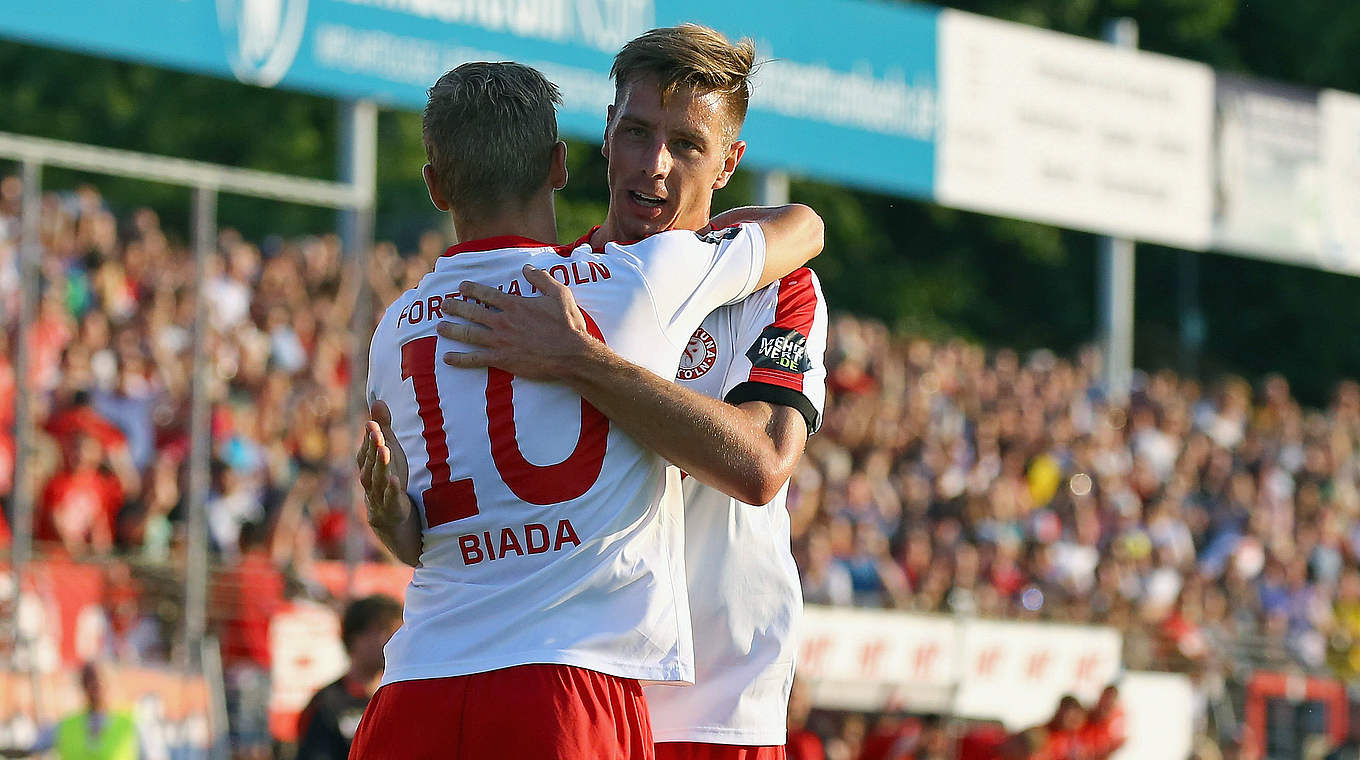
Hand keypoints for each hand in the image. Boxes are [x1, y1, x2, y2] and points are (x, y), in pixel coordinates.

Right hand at [356, 400, 411, 529]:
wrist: (388, 517)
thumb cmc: (387, 479)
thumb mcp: (389, 452)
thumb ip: (383, 428)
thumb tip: (378, 400)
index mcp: (367, 464)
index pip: (366, 448)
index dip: (369, 436)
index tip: (372, 422)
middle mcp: (369, 478)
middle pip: (369, 461)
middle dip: (372, 445)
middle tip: (376, 431)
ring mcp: (378, 494)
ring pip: (377, 478)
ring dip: (380, 464)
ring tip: (384, 449)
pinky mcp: (390, 507)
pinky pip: (389, 498)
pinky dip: (391, 490)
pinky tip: (395, 480)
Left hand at [437, 264, 594, 380]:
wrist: (571, 354)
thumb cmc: (568, 325)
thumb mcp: (560, 294)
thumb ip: (542, 279)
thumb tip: (527, 268)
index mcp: (515, 304)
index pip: (487, 294)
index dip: (471, 289)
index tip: (461, 286)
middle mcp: (503, 321)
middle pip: (472, 312)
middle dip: (455, 307)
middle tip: (443, 305)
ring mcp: (500, 341)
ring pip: (468, 334)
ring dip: (451, 330)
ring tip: (439, 327)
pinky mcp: (502, 360)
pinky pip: (475, 359)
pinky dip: (460, 359)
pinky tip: (447, 358)